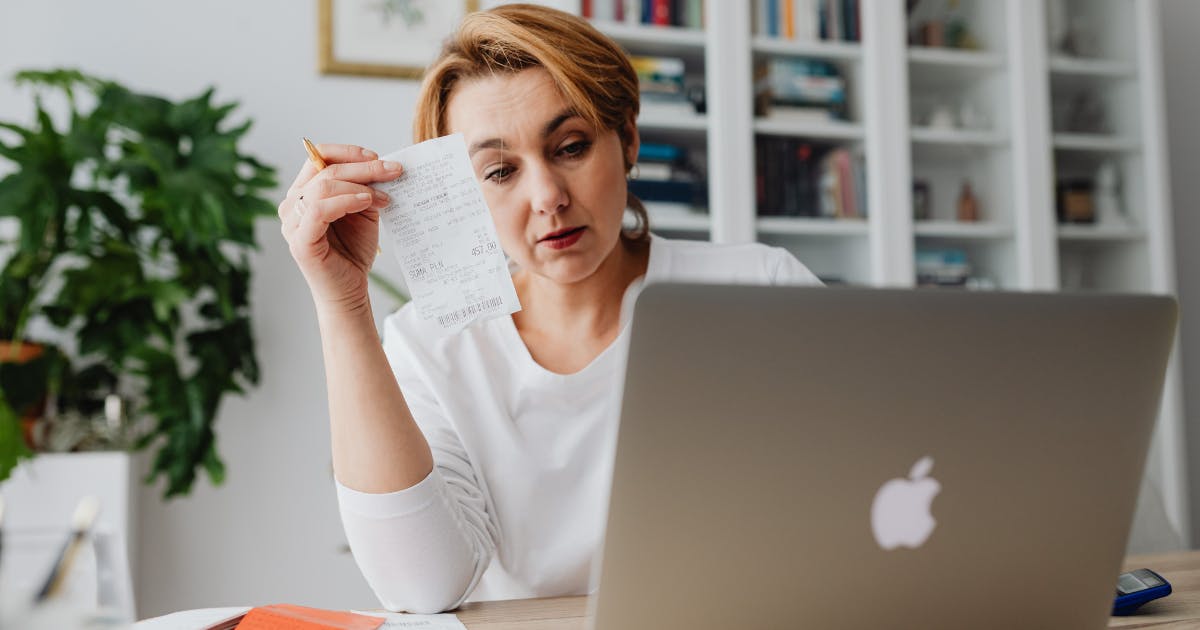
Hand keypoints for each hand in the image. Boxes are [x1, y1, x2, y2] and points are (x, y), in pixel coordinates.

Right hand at [279, 143, 402, 314]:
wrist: (351, 290)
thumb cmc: (354, 250)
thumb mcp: (363, 210)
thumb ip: (365, 187)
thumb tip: (383, 165)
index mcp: (303, 192)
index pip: (317, 157)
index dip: (347, 152)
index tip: (377, 157)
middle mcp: (292, 205)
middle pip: (324, 170)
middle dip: (363, 167)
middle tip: (393, 171)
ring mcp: (292, 223)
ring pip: (322, 187)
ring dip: (358, 185)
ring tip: (382, 196)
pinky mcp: (300, 241)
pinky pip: (319, 210)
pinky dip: (346, 201)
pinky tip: (366, 202)